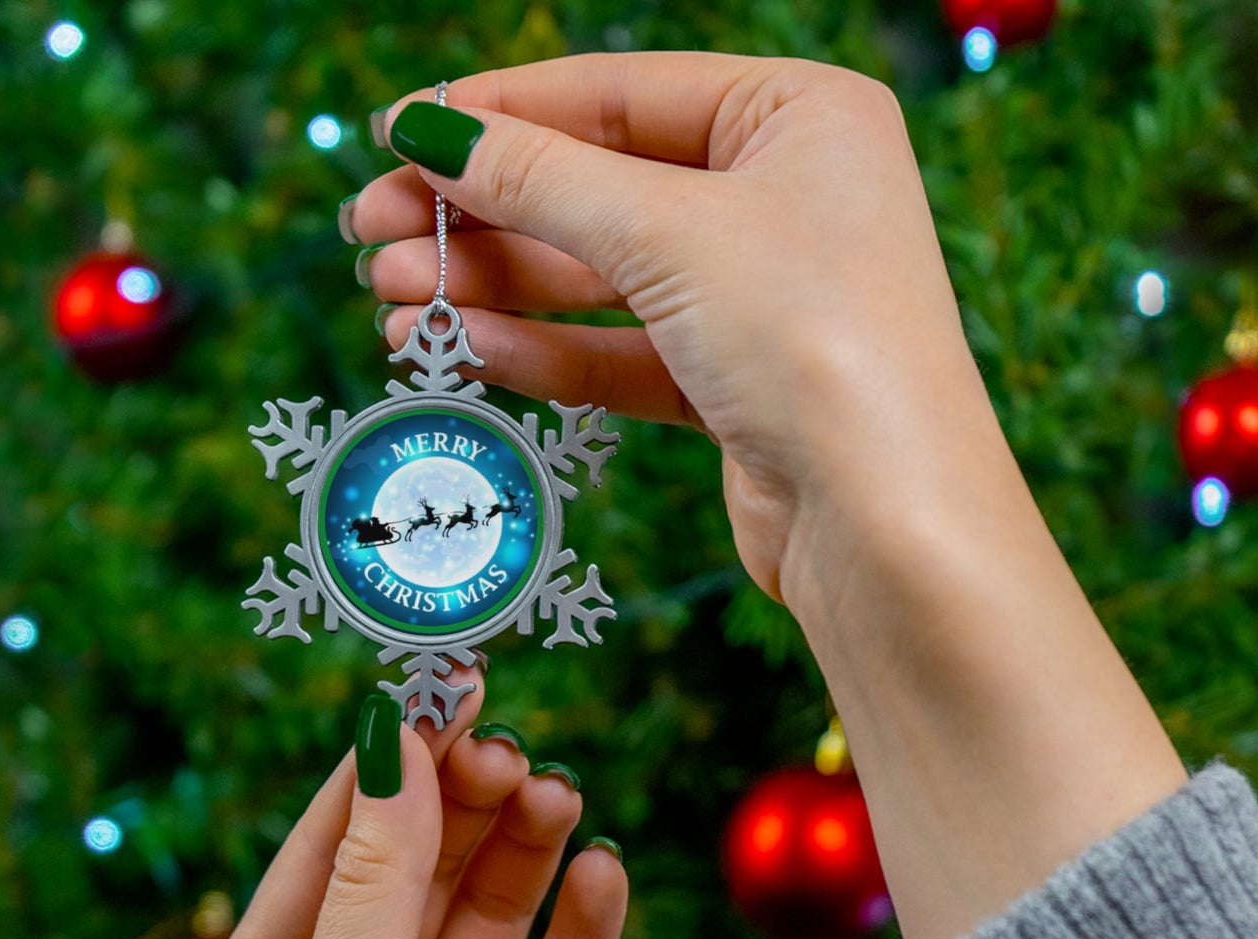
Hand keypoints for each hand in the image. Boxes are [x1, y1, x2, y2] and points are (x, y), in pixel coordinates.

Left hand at [198, 679, 626, 938]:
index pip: (340, 835)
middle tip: (511, 752)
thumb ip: (376, 878)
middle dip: (467, 799)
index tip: (445, 681)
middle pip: (426, 861)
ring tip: (558, 798)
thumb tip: (394, 737)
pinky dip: (585, 928)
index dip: (393, 756)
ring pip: (496, 909)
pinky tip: (603, 877)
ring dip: (528, 848)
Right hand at [350, 53, 998, 603]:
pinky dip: (546, 351)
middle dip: (482, 215)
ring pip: (602, 279)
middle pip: (600, 189)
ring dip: (496, 289)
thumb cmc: (813, 342)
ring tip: (393, 302)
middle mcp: (784, 198)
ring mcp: (761, 297)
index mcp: (798, 116)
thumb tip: (430, 131)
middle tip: (371, 235)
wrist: (886, 526)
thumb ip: (541, 180)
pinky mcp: (737, 387)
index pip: (619, 94)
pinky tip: (465, 350)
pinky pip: (623, 353)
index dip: (499, 113)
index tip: (396, 133)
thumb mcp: (667, 233)